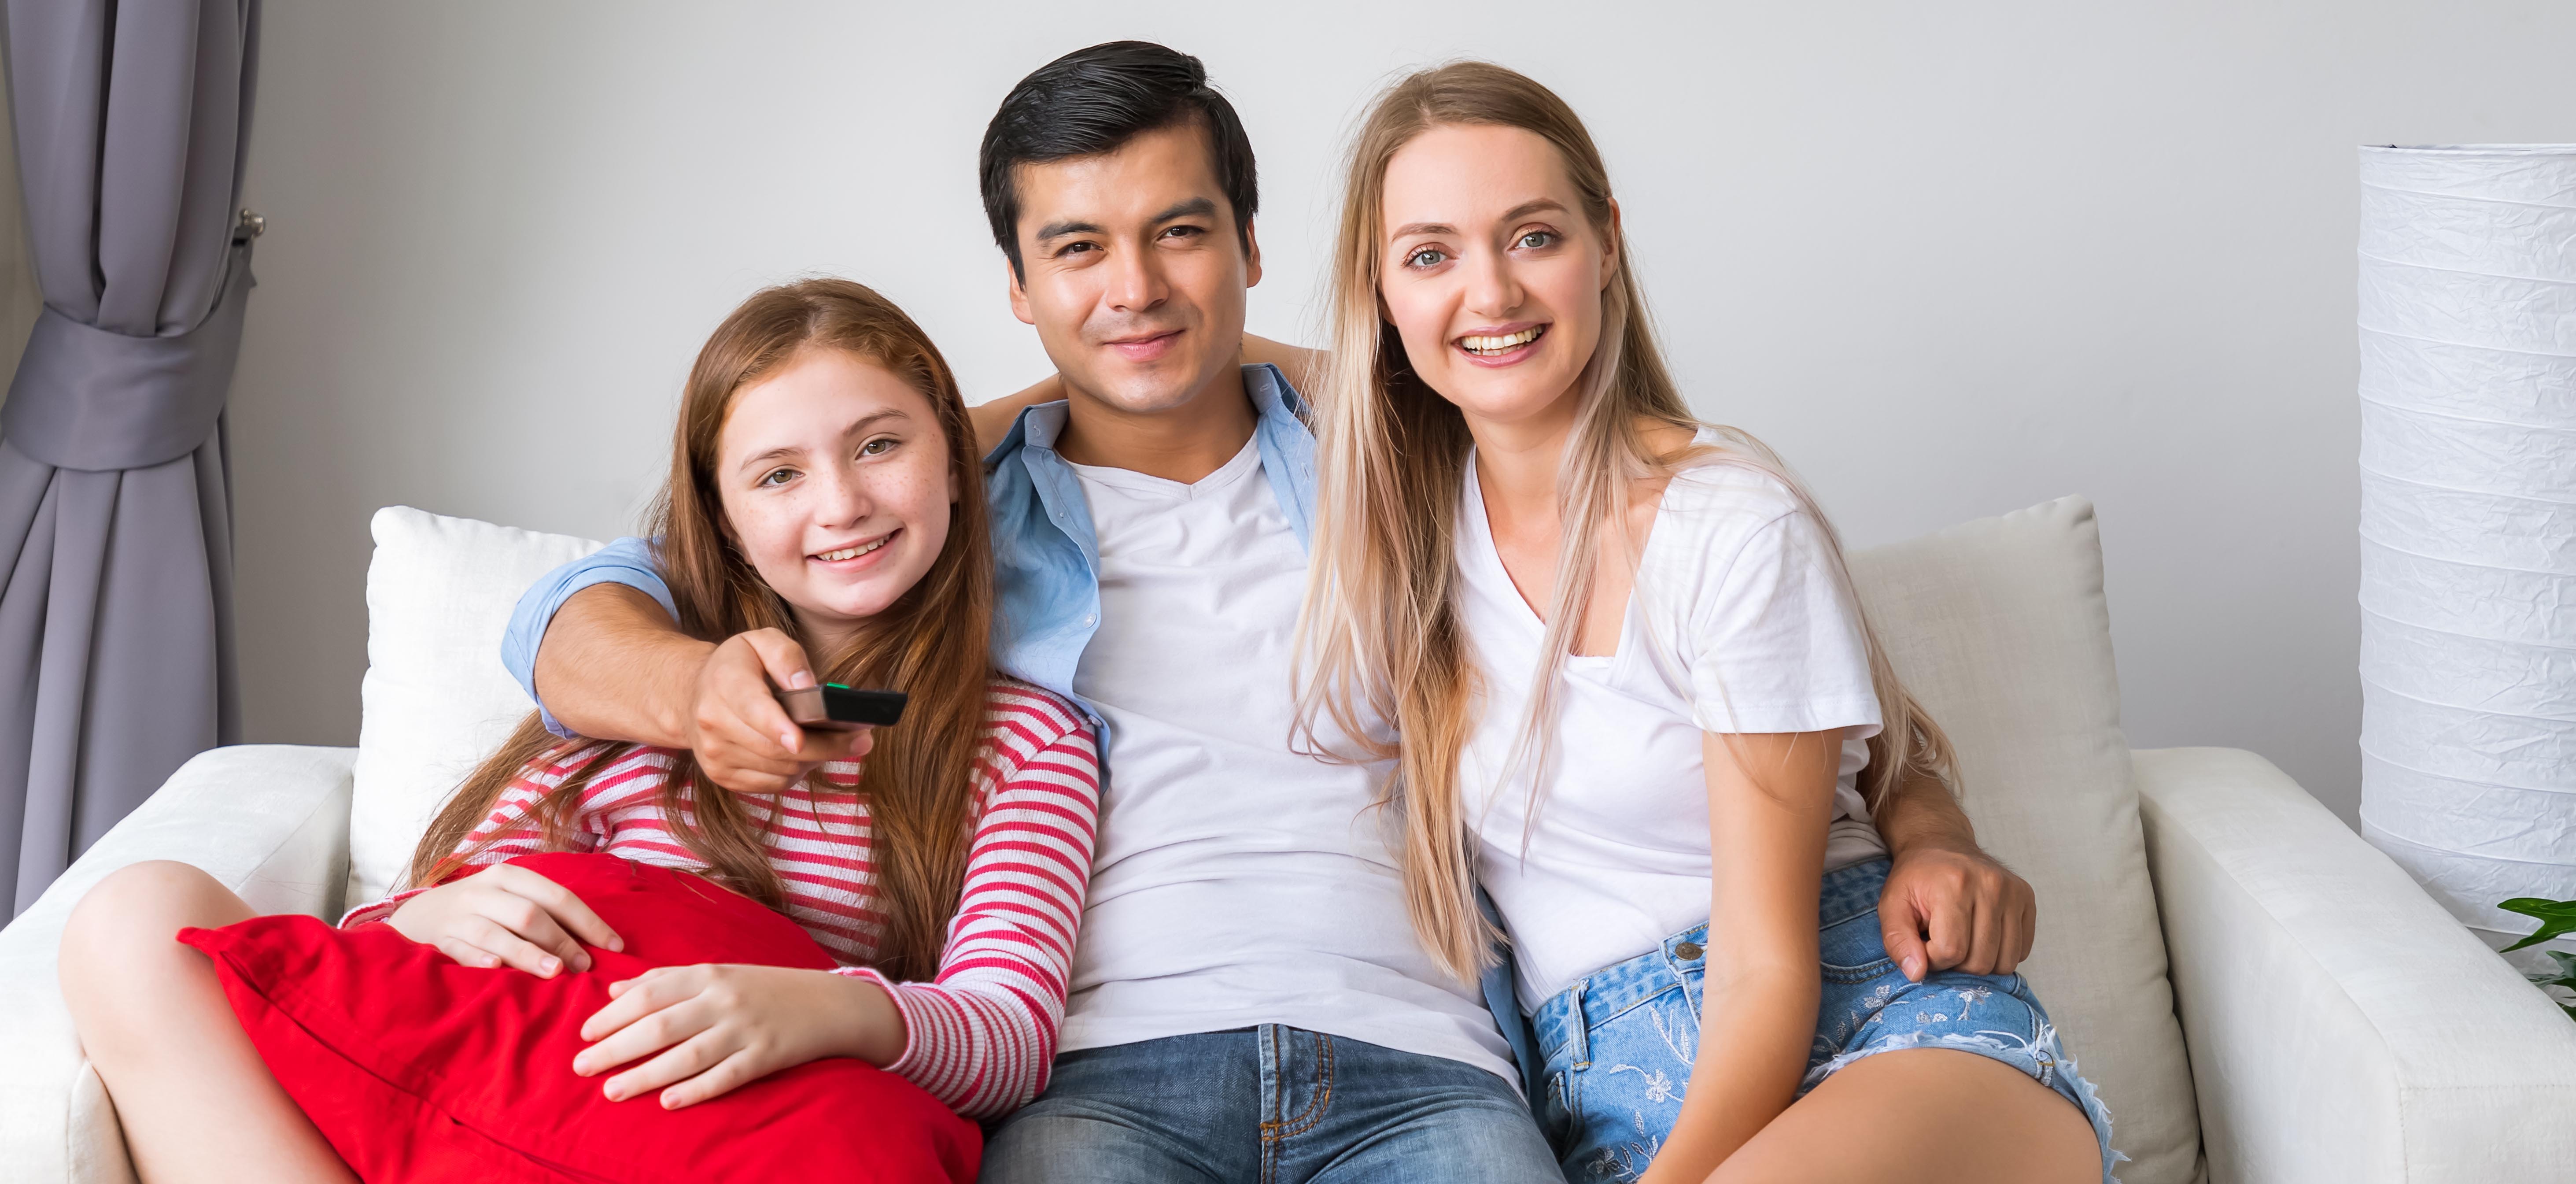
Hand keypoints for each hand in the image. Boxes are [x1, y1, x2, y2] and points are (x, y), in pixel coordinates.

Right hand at [385, 863, 622, 976]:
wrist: (416, 915)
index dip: (589, 922)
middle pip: (530, 914)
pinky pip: (460, 949)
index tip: (615, 947)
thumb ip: (545, 913)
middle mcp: (484, 891)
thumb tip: (596, 943)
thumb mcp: (510, 899)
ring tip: (554, 972)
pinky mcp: (438, 938)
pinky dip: (478, 958)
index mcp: (510, 877)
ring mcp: (459, 915)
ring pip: (497, 932)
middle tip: (585, 967)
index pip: (558, 896)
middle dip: (561, 941)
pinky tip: (496, 969)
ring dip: (528, 953)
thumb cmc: (481, 910)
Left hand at [574, 964, 903, 1108]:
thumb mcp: (716, 974)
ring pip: (686, 1054)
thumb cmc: (763, 988)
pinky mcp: (767, 1056)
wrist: (828, 1003)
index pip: (649, 994)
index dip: (612, 1015)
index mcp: (708, 974)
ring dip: (645, 1074)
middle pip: (659, 1025)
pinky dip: (696, 1089)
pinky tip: (668, 1102)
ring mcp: (746, 1028)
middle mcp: (724, 999)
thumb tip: (614, 990)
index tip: (583, 1033)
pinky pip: (726, 1076)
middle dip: (615, 1047)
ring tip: (611, 1091)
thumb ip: (665, 980)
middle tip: (581, 1066)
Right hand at [686, 629, 871, 794]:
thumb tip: (809, 687)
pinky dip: (796, 772)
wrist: (692, 694)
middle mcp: (713, 723)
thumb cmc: (737, 665)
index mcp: (723, 683)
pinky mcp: (722, 776)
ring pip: (779, 770)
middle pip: (776, 748)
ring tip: (837, 743)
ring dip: (814, 760)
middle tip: (860, 740)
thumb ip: (787, 657)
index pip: (753, 710)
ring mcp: (715, 754)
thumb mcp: (761, 641)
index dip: (778, 727)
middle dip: (824, 747)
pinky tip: (806, 755)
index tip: (801, 739)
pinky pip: (772, 784)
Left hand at [1877, 844, 2035, 980]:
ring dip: (1980, 961)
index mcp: (1955, 884)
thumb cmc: (1916, 879)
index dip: (1933, 959)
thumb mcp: (1892, 906)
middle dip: (1957, 962)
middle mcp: (1991, 885)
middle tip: (1944, 940)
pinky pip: (2021, 951)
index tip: (1925, 943)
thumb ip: (1897, 941)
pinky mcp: (2027, 898)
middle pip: (1980, 961)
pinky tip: (1982, 935)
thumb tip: (1916, 974)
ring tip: (1963, 939)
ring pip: (2005, 962)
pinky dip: (2000, 953)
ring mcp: (2013, 891)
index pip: (1951, 951)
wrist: (1941, 844)